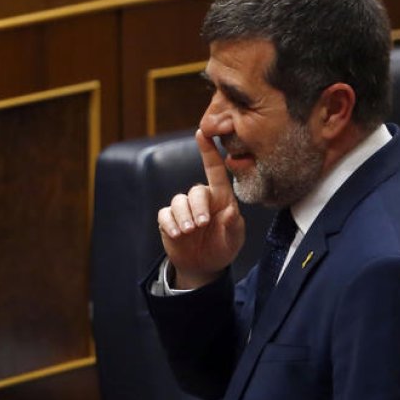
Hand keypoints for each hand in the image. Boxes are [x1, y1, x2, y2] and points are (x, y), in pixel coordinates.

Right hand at [156, 129, 245, 288]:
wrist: (204, 266)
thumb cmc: (223, 246)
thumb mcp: (234, 239)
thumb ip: (233, 225)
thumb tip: (229, 211)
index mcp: (220, 197)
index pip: (214, 170)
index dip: (208, 152)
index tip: (202, 133)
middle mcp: (200, 200)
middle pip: (195, 191)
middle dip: (197, 207)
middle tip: (202, 225)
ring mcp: (183, 210)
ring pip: (178, 202)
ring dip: (183, 216)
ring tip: (189, 232)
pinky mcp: (168, 220)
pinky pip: (164, 215)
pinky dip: (170, 224)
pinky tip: (177, 235)